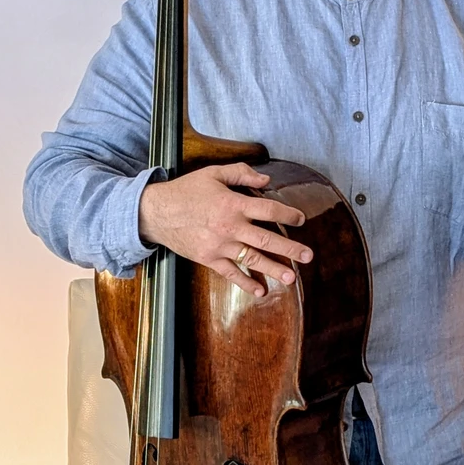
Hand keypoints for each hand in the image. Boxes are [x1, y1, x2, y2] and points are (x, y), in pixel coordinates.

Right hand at [138, 163, 312, 296]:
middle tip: (309, 256)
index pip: (268, 210)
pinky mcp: (208, 259)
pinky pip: (230, 273)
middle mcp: (229, 227)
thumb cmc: (186, 191)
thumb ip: (241, 174)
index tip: (301, 219)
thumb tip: (267, 180)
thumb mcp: (213, 173)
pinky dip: (245, 283)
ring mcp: (219, 246)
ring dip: (273, 269)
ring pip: (251, 259)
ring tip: (291, 278)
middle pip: (266, 239)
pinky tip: (260, 291)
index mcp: (233, 204)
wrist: (155, 212)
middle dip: (290, 248)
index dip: (288, 214)